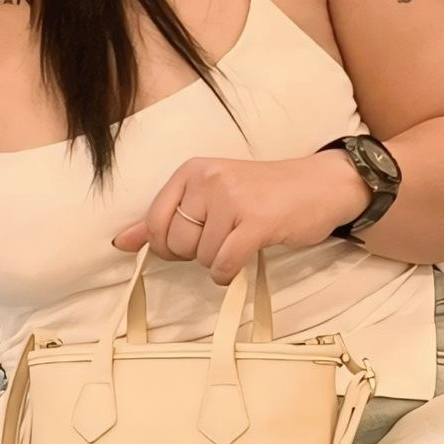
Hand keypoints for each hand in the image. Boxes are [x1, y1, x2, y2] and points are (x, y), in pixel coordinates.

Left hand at [111, 151, 369, 284]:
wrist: (322, 184)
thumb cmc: (264, 194)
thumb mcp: (210, 195)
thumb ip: (164, 218)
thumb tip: (120, 243)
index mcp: (192, 170)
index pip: (154, 222)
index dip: (168, 244)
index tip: (193, 240)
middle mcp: (207, 179)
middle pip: (176, 243)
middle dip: (196, 253)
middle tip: (225, 238)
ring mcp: (232, 199)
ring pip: (201, 257)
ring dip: (218, 262)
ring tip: (241, 241)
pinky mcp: (255, 222)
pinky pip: (223, 264)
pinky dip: (228, 273)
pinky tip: (243, 260)